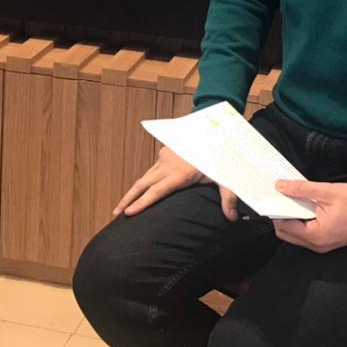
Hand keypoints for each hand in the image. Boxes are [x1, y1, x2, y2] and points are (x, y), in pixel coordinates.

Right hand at [114, 146, 241, 220]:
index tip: (128, 213)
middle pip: (141, 185)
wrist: (211, 127)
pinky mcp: (164, 154)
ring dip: (132, 192)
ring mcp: (163, 158)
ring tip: (123, 207)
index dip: (142, 203)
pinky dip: (144, 183)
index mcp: (180, 174)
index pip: (157, 192)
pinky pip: (151, 171)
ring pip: (144, 178)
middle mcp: (167, 166)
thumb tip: (232, 218)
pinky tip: (141, 192)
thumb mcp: (226, 176)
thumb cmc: (218, 155)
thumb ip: (228, 197)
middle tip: (114, 215)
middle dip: (127, 200)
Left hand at [272, 180, 346, 252]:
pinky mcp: (329, 241)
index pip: (284, 227)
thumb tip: (280, 186)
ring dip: (292, 219)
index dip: (276, 212)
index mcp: (315, 236)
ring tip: (292, 200)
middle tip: (280, 197)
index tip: (272, 197)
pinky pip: (308, 234)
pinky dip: (302, 222)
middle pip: (287, 234)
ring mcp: (324, 245)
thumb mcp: (327, 191)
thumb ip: (301, 189)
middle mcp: (317, 245)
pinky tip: (304, 207)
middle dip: (281, 216)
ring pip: (297, 235)